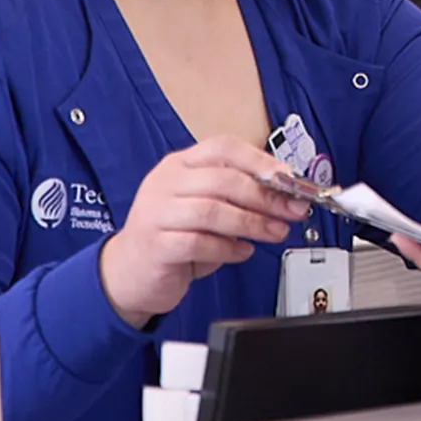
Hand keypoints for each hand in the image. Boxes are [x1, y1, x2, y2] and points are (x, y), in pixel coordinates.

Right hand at [98, 137, 309, 327]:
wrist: (129, 272)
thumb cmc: (174, 235)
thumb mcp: (204, 206)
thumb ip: (236, 196)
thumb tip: (285, 195)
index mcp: (180, 165)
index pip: (222, 147)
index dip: (259, 160)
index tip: (289, 178)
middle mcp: (166, 183)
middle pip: (223, 179)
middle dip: (266, 196)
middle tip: (291, 211)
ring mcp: (157, 213)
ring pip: (213, 210)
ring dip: (253, 223)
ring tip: (275, 233)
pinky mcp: (156, 245)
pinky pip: (200, 243)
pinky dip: (229, 248)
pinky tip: (242, 252)